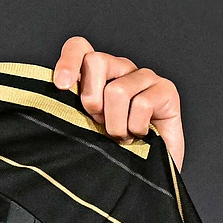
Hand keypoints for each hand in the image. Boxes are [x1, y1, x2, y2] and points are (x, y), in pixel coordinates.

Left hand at [53, 36, 185, 170]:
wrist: (145, 175)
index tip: (62, 86)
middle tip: (100, 123)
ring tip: (122, 136)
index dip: (68, 61)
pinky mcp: (166, 89)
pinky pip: (142, 103)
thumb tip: (56, 92)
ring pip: (117, 90)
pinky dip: (136, 128)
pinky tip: (142, 135)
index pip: (79, 47)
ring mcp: (144, 77)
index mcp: (96, 73)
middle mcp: (120, 69)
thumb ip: (69, 107)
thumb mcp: (82, 128)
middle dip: (91, 100)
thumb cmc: (110, 151)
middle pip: (96, 61)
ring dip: (115, 124)